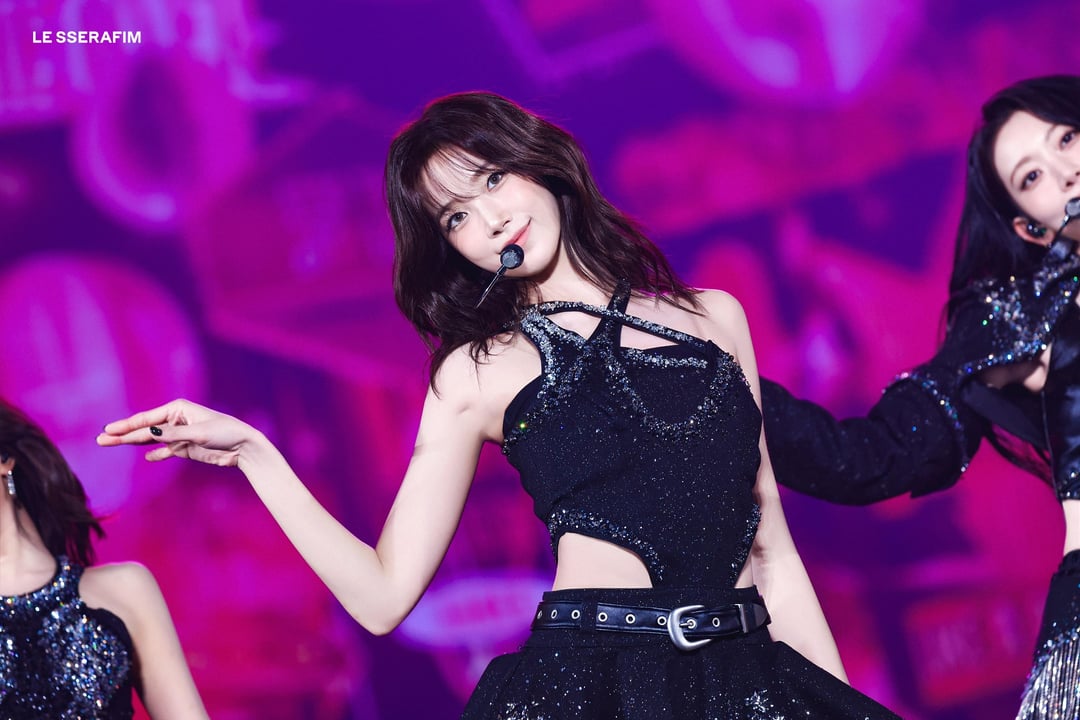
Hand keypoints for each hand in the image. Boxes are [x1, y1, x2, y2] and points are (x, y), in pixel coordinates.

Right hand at [97, 399, 259, 467]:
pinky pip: (166, 451)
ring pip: (151, 439)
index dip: (125, 425)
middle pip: (144, 428)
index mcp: (178, 409)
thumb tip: (150, 432)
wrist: (245, 447)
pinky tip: (148, 457)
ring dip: (133, 443)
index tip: (107, 430)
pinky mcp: (186, 448)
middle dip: (122, 434)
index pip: (146, 418)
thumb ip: (173, 435)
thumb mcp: (199, 434)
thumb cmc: (226, 433)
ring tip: (111, 444)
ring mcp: (180, 435)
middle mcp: (176, 420)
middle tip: (100, 439)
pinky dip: (157, 454)